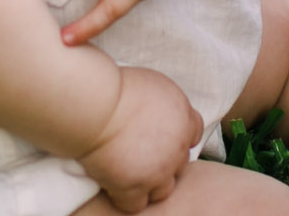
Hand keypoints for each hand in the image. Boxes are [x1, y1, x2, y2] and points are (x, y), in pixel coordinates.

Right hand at [76, 67, 201, 211]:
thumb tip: (160, 113)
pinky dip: (125, 197)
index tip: (161, 138)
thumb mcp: (152, 85)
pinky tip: (112, 183)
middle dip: (164, 162)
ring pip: (164, 190)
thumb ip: (164, 105)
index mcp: (182, 116)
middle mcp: (176, 146)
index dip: (177, 138)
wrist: (94, 106)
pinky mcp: (134, 187)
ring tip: (128, 172)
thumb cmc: (113, 89)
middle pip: (180, 164)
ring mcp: (158, 170)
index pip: (194, 133)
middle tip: (141, 154)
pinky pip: (136, 204)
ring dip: (149, 184)